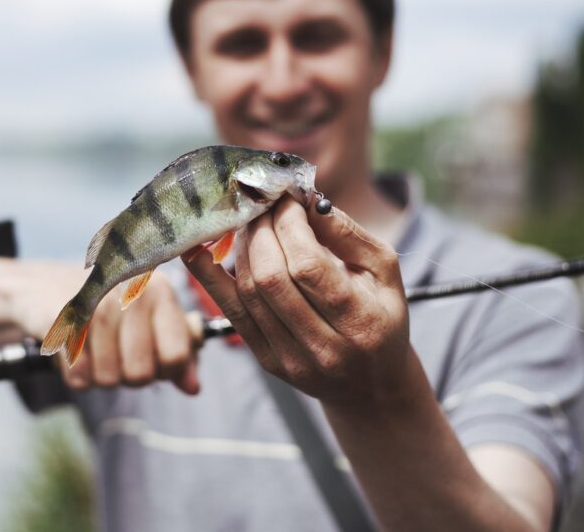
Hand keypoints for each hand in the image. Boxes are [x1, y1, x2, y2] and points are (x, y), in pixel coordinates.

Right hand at [59, 272, 200, 395]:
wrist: (44, 286)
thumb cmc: (108, 308)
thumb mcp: (149, 322)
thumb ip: (177, 353)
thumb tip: (193, 387)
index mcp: (160, 291)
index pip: (177, 356)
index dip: (164, 371)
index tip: (151, 359)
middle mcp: (131, 291)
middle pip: (141, 374)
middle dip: (126, 375)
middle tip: (116, 354)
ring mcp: (95, 301)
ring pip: (108, 378)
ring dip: (99, 375)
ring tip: (94, 349)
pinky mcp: (61, 317)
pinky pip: (78, 375)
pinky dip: (75, 374)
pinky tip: (74, 351)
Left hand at [185, 197, 410, 410]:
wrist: (371, 385)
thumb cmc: (380, 316)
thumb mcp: (384, 271)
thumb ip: (347, 233)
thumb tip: (305, 200)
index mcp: (360, 322)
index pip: (308, 265)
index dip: (288, 225)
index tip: (285, 199)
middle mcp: (324, 347)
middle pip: (271, 278)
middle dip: (261, 231)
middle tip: (263, 205)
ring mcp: (290, 359)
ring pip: (248, 292)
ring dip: (241, 248)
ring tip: (250, 223)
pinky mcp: (266, 361)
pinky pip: (231, 312)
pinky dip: (211, 277)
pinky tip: (200, 250)